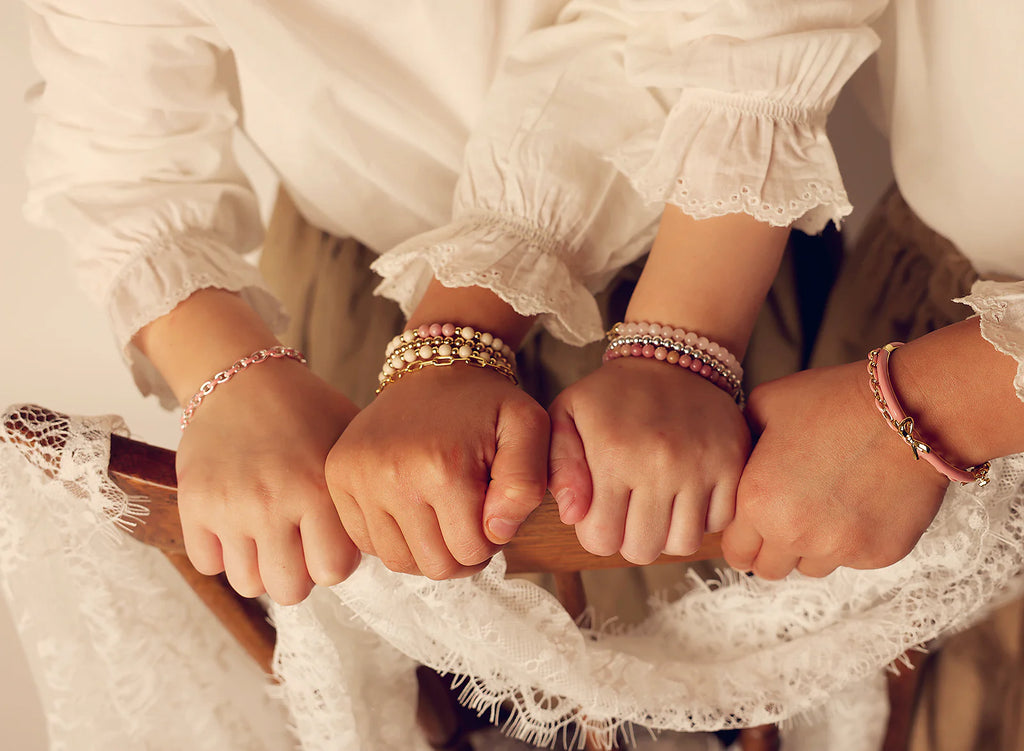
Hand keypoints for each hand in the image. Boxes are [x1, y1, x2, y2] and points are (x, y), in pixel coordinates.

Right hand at [177, 358, 360, 603]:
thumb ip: (362, 493)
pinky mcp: (193, 504)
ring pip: (248, 583)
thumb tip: (377, 539)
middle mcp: (272, 503)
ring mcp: (229, 506)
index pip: (333, 572)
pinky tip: (235, 526)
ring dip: (260, 566)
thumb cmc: (306, 411)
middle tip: (297, 546)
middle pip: (289, 590)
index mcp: (318, 489)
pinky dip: (221, 553)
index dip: (334, 561)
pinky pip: (207, 564)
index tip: (329, 540)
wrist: (243, 378)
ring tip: (267, 536)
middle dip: (298, 574)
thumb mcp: (349, 441)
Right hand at [326, 364, 548, 578]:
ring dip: (427, 550)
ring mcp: (358, 478)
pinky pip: (367, 543)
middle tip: (470, 518)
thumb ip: (527, 484)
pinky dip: (394, 538)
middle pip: (434, 564)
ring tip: (442, 517)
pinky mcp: (338, 477)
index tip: (492, 510)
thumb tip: (497, 531)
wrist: (434, 368)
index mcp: (443, 467)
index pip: (470, 551)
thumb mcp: (529, 428)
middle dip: (461, 551)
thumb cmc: (486, 404)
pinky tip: (413, 510)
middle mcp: (392, 476)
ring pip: (399, 561)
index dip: (491, 539)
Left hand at [547, 357, 749, 563]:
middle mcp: (660, 464)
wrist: (671, 359)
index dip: (597, 533)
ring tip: (657, 504)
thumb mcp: (566, 415)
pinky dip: (702, 517)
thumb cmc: (611, 396)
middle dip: (629, 537)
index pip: (602, 540)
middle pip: (643, 549)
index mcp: (614, 454)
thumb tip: (572, 516)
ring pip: (683, 544)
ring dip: (667, 532)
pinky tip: (687, 493)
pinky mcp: (733, 463)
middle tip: (629, 509)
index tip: (601, 511)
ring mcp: (701, 466)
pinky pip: (719, 522)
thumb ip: (558, 466)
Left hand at [722, 361, 950, 579]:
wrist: (908, 411)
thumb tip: (733, 464)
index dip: (741, 538)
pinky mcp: (878, 554)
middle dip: (772, 548)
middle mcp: (793, 534)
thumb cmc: (833, 402)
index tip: (752, 526)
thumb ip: (741, 444)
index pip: (735, 551)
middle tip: (787, 518)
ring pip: (810, 567)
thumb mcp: (765, 405)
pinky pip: (852, 560)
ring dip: (811, 547)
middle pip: (769, 569)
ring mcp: (838, 549)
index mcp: (757, 502)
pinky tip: (859, 502)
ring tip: (825, 505)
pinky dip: (850, 540)